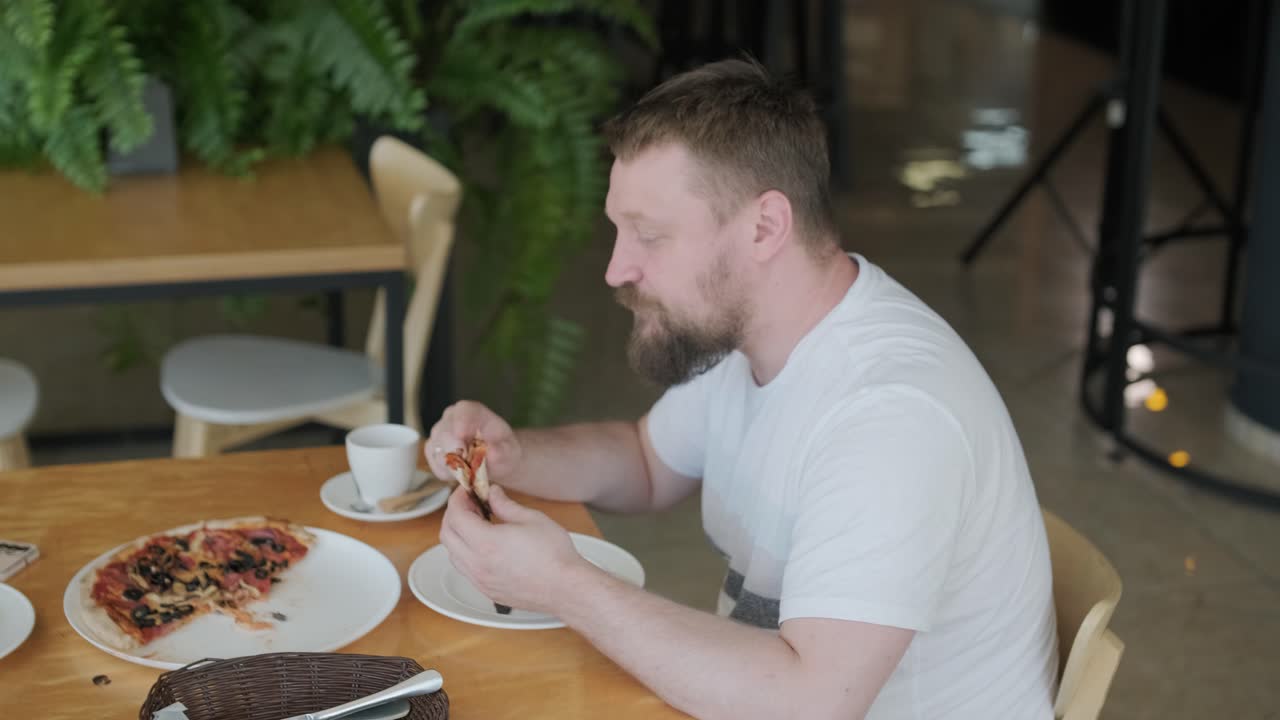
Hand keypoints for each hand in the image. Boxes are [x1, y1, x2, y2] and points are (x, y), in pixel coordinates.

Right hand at [425, 401, 521, 481]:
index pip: (464, 411)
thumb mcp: (509, 450)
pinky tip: (462, 471)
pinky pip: (436, 465)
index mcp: (472, 411)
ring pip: (438, 452)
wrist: (495, 457)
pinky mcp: (431, 449)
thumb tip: (492, 454)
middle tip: (475, 466)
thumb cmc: (503, 449)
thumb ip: (502, 451)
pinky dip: (449, 473)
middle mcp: (451, 418)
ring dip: (455, 466)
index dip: (462, 422)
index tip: (462, 435)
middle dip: (459, 454)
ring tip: (472, 468)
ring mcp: (438, 432)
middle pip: (445, 434)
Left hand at [438, 485, 589, 615]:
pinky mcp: (487, 591)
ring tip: (476, 523)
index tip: (466, 490)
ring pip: (452, 554)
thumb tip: (492, 493)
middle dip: (453, 514)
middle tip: (469, 503)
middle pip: (446, 535)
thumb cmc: (554, 555)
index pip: (455, 515)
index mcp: (486, 543)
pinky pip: (464, 569)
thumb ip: (505, 504)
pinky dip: (465, 552)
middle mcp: (477, 564)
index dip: (457, 498)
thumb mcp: (531, 519)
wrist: (566, 588)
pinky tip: (483, 544)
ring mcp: (480, 581)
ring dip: (457, 535)